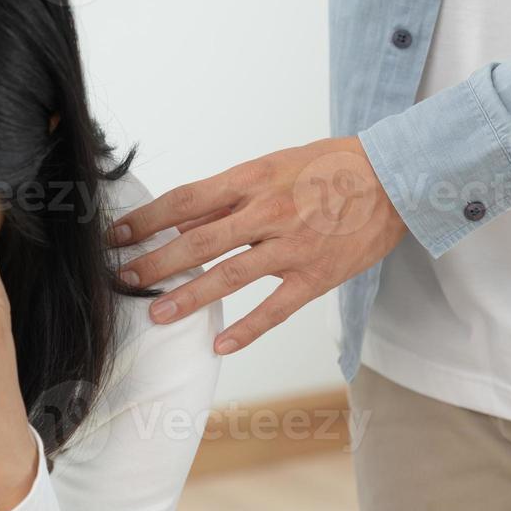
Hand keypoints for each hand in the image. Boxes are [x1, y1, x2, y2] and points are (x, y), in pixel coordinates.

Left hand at [109, 136, 408, 355]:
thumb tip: (182, 221)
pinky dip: (245, 330)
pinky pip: (274, 309)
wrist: (394, 178)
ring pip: (228, 277)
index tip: (117, 235)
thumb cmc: (328, 168)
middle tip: (124, 279)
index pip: (185, 201)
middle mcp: (267, 212)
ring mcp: (291, 247)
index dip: (147, 220)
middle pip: (197, 242)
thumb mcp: (272, 167)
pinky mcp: (316, 276)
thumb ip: (229, 198)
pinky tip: (218, 344)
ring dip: (188, 297)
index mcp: (252, 180)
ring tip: (157, 314)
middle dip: (155, 263)